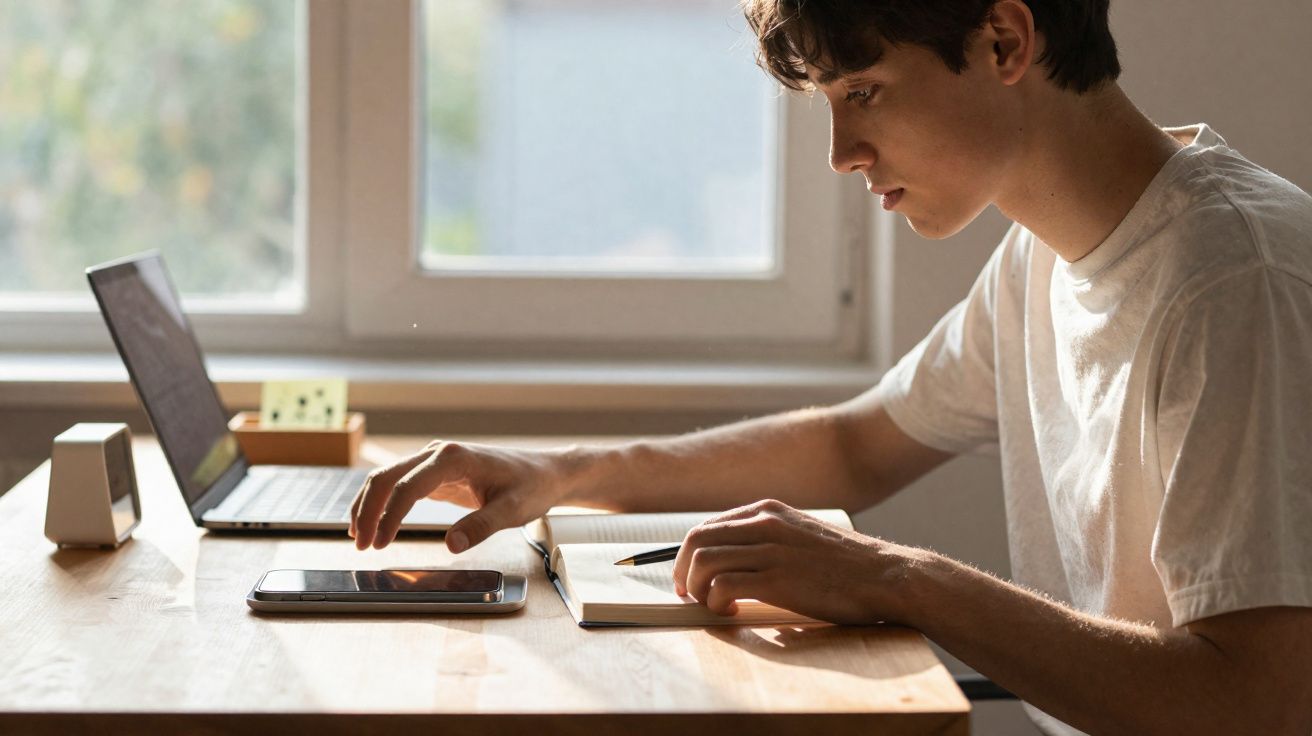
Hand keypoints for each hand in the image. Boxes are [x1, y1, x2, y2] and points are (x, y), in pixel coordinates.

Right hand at [348, 440, 579, 552]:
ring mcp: (434, 461)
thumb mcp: (512, 510)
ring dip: (369, 505)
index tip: (380, 544)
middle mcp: (438, 453)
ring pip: (387, 478)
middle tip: (360, 544)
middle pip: (387, 477)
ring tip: (359, 537)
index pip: (408, 487)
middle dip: (368, 510)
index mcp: (453, 458)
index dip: (389, 517)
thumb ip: (481, 526)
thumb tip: (450, 545)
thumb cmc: (531, 487)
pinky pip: (400, 485)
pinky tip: (374, 523)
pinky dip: (382, 503)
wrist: (545, 473)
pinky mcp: (436, 473)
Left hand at [671, 499, 926, 624]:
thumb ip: (770, 539)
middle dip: (682, 570)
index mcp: (768, 510)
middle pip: (696, 540)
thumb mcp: (802, 535)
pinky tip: (731, 612)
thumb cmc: (848, 564)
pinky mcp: (778, 579)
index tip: (688, 576)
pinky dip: (716, 602)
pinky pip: (723, 586)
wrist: (886, 575)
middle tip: (687, 594)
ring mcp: (771, 549)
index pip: (707, 526)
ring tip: (711, 605)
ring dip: (698, 588)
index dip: (688, 554)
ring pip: (704, 562)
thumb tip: (733, 561)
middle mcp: (764, 523)